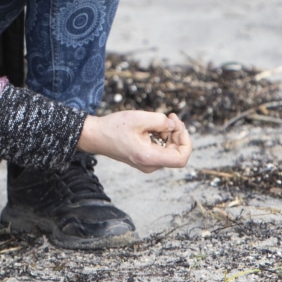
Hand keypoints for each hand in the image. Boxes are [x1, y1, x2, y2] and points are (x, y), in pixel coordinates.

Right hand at [77, 110, 191, 172]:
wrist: (96, 136)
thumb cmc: (114, 127)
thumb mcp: (139, 118)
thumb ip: (161, 122)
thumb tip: (174, 126)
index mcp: (149, 157)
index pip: (181, 158)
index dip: (186, 141)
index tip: (177, 125)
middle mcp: (150, 165)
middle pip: (177, 153)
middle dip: (177, 133)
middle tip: (170, 117)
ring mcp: (147, 164)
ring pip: (170, 151)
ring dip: (169, 134)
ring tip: (158, 121)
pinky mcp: (144, 159)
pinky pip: (161, 150)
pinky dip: (162, 138)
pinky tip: (153, 127)